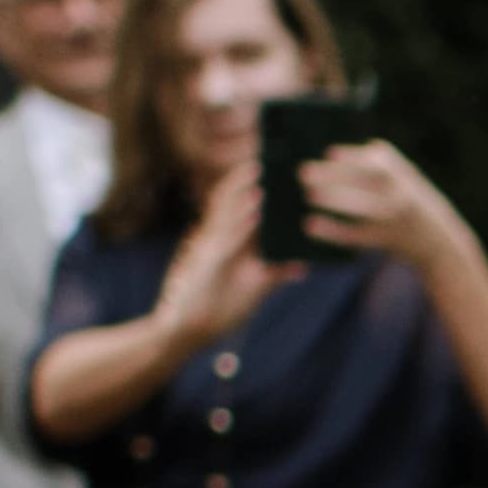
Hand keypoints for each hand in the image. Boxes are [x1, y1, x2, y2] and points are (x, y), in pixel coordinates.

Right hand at [154, 167, 298, 347]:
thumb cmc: (218, 309)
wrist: (186, 333)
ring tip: (262, 171)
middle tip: (268, 154)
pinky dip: (241, 226)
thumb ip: (274, 274)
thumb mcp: (253, 289)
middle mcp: (214, 240)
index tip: (271, 162)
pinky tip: (257, 212)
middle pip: (228, 201)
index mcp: (224, 241)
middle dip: (245, 178)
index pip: (236, 204)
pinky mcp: (207, 267)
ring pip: (226, 215)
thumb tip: (302, 267)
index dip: (250, 183)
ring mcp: (209, 251)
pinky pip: (226, 242)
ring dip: (243, 193)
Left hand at [298, 139, 469, 273]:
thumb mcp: (400, 176)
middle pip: (367, 182)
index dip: (353, 158)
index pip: (375, 163)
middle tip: (303, 172)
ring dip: (337, 201)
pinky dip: (334, 231)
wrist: (440, 239)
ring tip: (309, 196)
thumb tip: (329, 156)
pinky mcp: (387, 239)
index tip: (330, 154)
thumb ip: (373, 162)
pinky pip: (358, 235)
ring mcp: (396, 217)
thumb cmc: (408, 200)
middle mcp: (402, 193)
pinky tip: (311, 225)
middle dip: (336, 177)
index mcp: (401, 172)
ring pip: (365, 208)